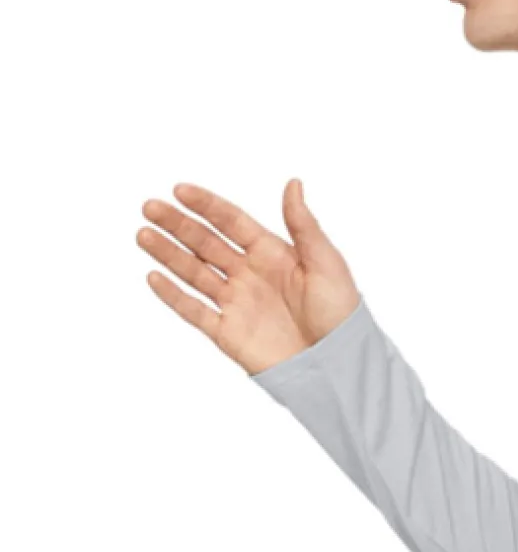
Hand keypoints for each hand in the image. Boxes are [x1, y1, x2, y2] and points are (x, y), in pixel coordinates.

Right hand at [137, 179, 358, 375]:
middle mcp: (251, 276)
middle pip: (206, 244)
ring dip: (168, 254)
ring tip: (142, 234)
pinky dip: (173, 296)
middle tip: (150, 207)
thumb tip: (292, 184)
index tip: (181, 190)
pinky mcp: (230, 334)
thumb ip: (303, 225)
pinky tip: (154, 277)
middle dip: (178, 225)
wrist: (338, 367)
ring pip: (195, 274)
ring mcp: (238, 304)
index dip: (207, 206)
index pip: (232, 223)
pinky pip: (195, 312)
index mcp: (274, 256)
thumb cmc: (341, 316)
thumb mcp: (326, 264)